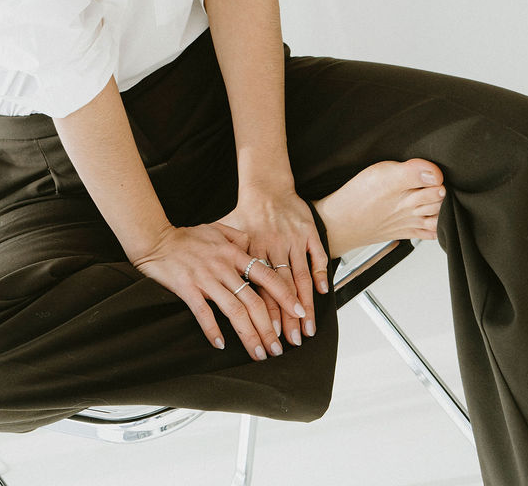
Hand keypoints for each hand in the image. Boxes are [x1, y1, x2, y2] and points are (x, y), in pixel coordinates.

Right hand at [131, 221, 306, 359]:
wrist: (156, 237)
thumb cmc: (187, 236)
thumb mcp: (217, 229)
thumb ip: (238, 237)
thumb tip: (254, 244)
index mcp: (233, 252)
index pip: (266, 275)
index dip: (285, 295)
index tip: (299, 313)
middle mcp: (223, 266)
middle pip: (253, 301)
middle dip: (269, 328)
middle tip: (279, 348)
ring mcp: (205, 278)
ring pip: (234, 311)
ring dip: (249, 336)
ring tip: (259, 354)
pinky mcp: (187, 288)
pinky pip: (204, 313)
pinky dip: (213, 331)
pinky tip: (221, 346)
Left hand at [216, 189, 329, 350]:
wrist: (266, 185)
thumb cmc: (246, 211)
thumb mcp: (227, 233)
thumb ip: (221, 258)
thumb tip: (205, 283)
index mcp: (253, 249)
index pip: (260, 288)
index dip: (266, 312)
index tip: (270, 334)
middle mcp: (273, 245)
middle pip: (282, 288)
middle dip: (288, 318)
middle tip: (292, 342)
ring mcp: (292, 239)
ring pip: (300, 276)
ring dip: (305, 305)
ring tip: (307, 329)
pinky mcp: (308, 231)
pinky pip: (316, 255)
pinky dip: (321, 273)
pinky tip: (322, 293)